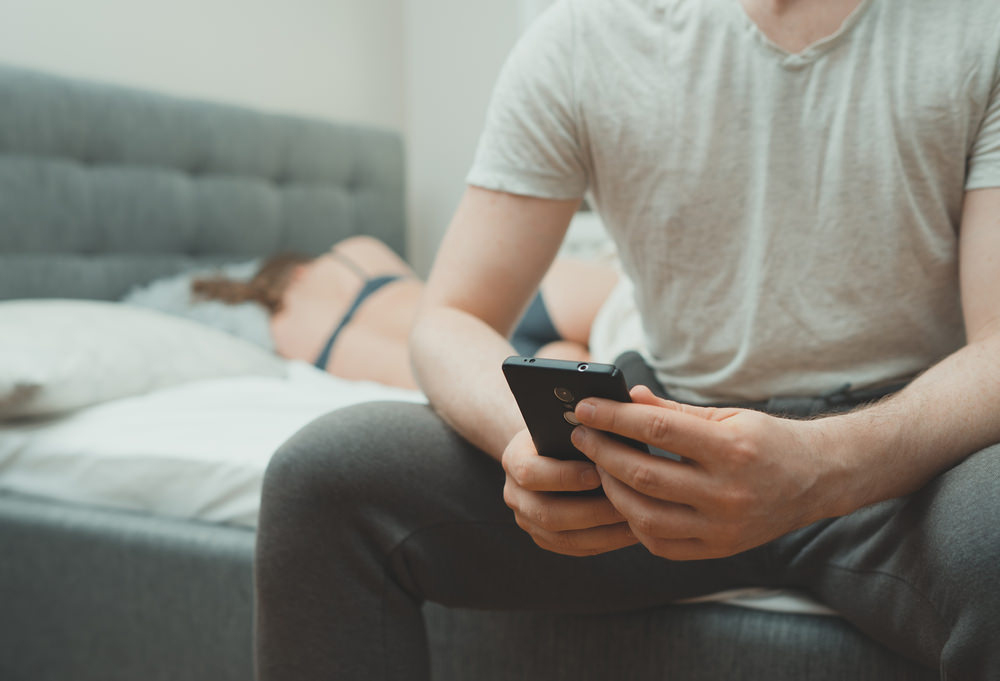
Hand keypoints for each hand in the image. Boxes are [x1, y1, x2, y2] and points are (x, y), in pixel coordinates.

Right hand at [501, 429, 639, 555]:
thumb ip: (580, 432)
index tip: (599, 472)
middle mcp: (514, 494)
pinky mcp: (545, 539)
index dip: (564, 476)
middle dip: (590, 511)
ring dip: (602, 532)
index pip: (531, 473)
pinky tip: (630, 533)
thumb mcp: (564, 425)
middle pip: (547, 513)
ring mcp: (527, 520)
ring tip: (634, 521)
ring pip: (563, 538)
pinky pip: (575, 549)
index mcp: (513, 460)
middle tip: (625, 503)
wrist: (548, 450)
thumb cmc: (563, 432)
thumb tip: (613, 434)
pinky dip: (605, 543)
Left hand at [571, 386, 840, 560]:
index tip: (584, 408)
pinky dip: (634, 521)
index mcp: (732, 450)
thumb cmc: (767, 441)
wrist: (818, 480)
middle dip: (602, 453)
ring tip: (597, 467)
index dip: (614, 418)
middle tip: (581, 436)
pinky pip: (660, 543)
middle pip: (644, 475)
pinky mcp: (718, 549)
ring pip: (645, 516)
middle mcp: (728, 493)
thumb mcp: (725, 416)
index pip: (657, 430)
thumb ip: (672, 410)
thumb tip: (625, 397)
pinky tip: (623, 499)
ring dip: (611, 490)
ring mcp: (723, 528)